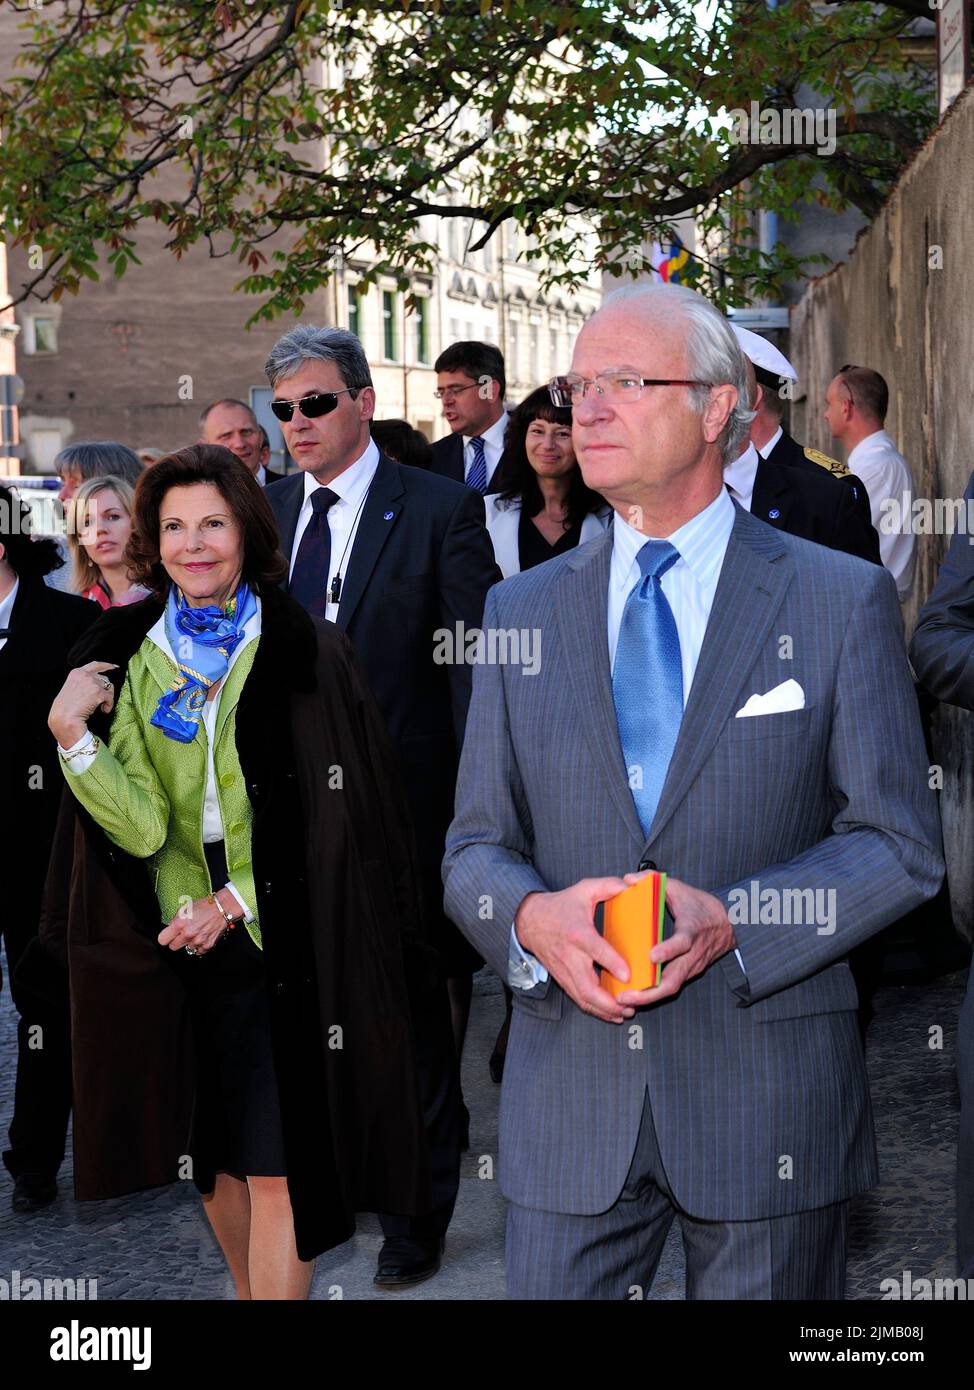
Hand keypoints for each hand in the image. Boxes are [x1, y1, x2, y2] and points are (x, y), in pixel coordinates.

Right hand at [49, 661, 117, 746]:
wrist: (64, 717)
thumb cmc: (65, 708)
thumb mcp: (71, 688)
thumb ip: (82, 682)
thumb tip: (97, 685)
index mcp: (77, 672)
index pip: (95, 665)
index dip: (106, 665)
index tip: (114, 667)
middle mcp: (85, 675)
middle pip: (104, 678)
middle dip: (107, 688)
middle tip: (107, 697)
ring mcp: (92, 683)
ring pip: (109, 688)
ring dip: (107, 698)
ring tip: (101, 706)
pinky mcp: (99, 692)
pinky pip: (110, 698)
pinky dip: (109, 705)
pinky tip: (104, 710)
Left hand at [158, 889, 237, 955]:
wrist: (222, 908)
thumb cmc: (204, 906)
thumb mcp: (184, 908)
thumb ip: (175, 920)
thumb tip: (170, 930)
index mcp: (179, 923)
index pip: (162, 940)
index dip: (165, 937)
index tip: (168, 935)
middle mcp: (188, 934)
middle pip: (173, 947)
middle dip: (176, 941)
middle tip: (182, 934)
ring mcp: (198, 941)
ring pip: (186, 949)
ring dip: (189, 942)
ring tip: (196, 932)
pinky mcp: (207, 946)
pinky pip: (198, 951)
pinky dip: (199, 946)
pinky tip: (202, 936)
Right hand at [515, 877, 632, 1023]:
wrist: (530, 920)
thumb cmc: (562, 905)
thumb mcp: (584, 889)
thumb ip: (609, 886)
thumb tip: (632, 887)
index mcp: (578, 933)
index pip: (595, 951)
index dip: (612, 963)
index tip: (628, 975)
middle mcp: (571, 956)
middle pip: (587, 987)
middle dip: (609, 1001)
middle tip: (630, 1005)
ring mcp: (566, 970)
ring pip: (583, 998)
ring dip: (604, 1010)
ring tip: (624, 1014)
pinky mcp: (563, 978)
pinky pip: (579, 999)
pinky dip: (595, 1010)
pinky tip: (611, 1014)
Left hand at [615, 874, 734, 1008]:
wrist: (730, 925)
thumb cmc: (701, 906)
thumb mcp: (679, 888)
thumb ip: (653, 880)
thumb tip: (628, 879)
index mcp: (692, 931)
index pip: (682, 943)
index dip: (668, 951)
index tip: (651, 956)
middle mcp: (692, 954)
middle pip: (674, 980)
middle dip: (648, 992)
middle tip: (625, 996)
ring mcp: (690, 967)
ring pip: (670, 989)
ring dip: (647, 998)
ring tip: (623, 1001)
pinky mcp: (687, 973)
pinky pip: (669, 987)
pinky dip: (651, 994)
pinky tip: (631, 997)